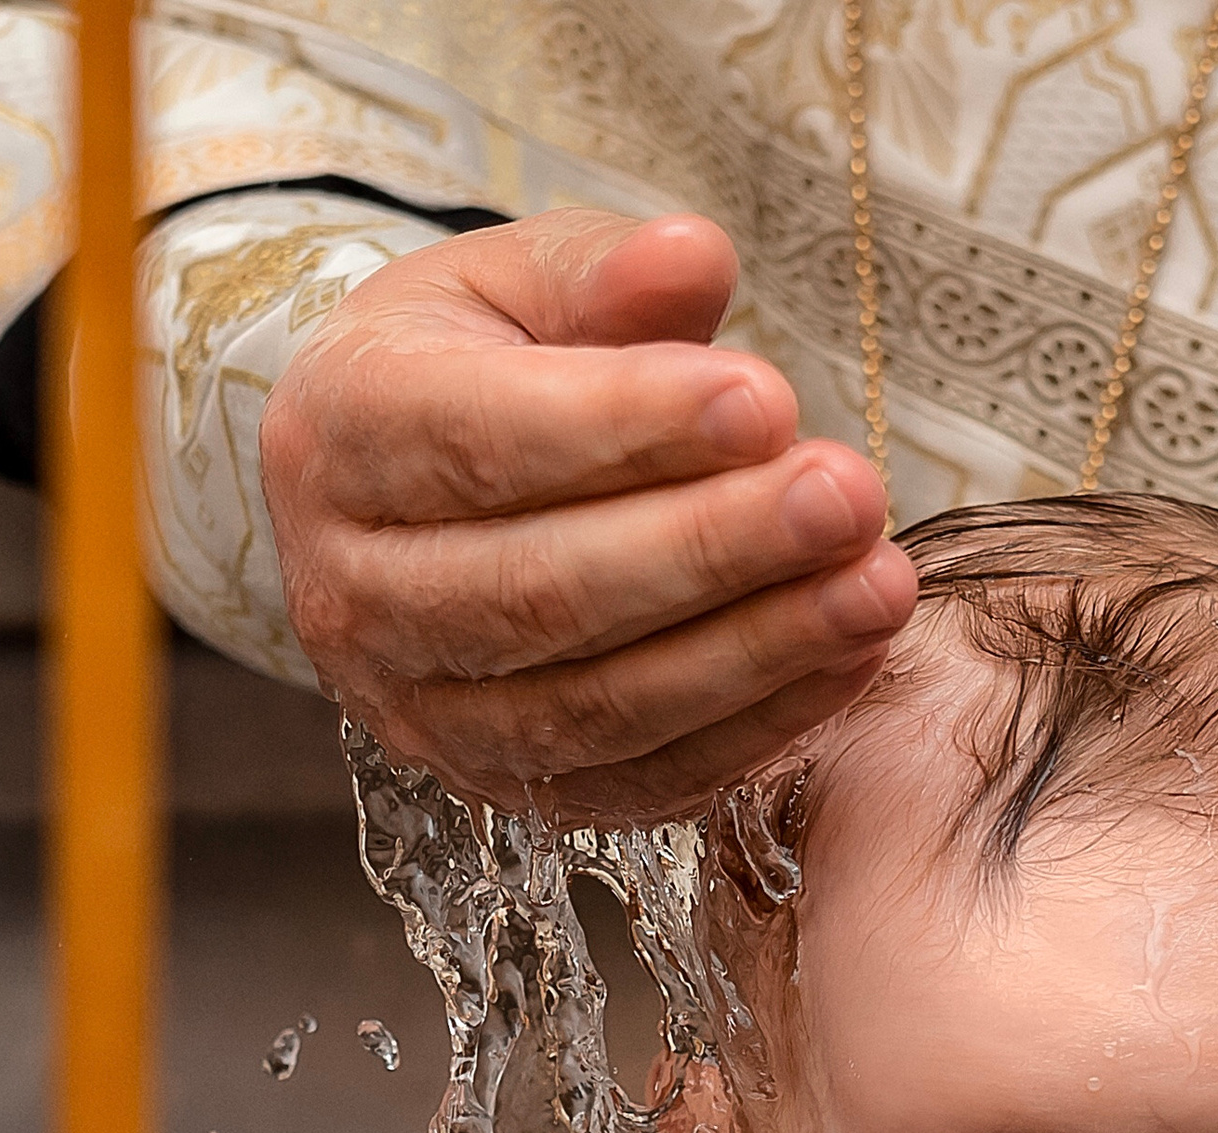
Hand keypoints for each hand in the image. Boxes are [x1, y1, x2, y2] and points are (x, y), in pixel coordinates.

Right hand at [260, 210, 917, 818]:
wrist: (407, 505)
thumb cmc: (471, 374)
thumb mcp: (512, 288)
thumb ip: (601, 275)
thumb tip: (696, 259)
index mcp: (339, 437)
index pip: (483, 441)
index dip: (629, 426)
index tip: (766, 401)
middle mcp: (357, 594)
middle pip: (544, 590)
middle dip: (714, 549)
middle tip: (848, 498)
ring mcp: (428, 713)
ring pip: (599, 705)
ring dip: (758, 652)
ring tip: (877, 587)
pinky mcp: (512, 789)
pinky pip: (647, 777)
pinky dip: (761, 724)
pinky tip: (852, 656)